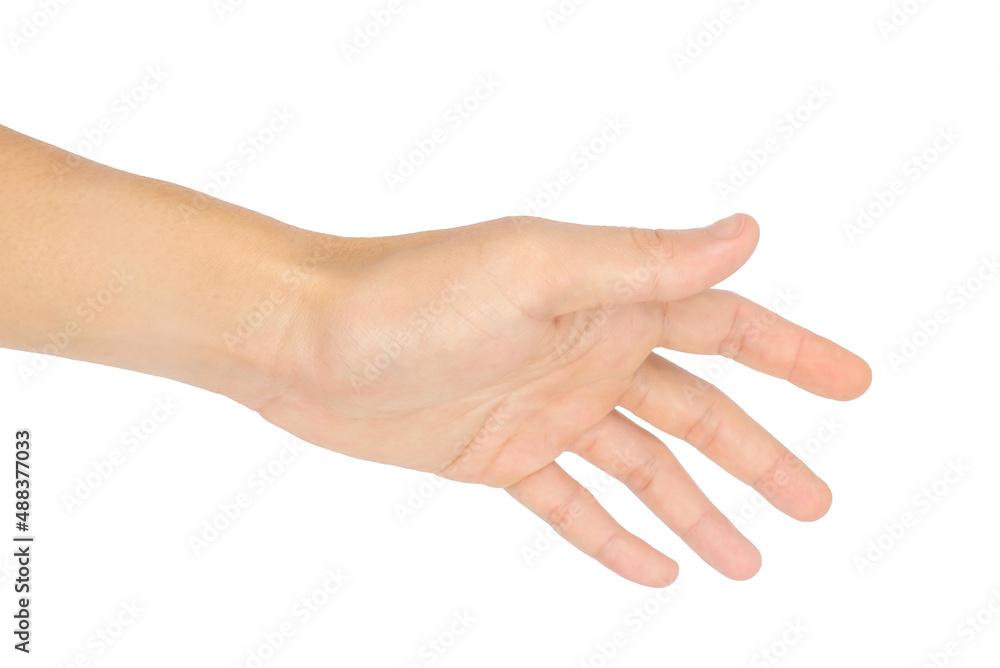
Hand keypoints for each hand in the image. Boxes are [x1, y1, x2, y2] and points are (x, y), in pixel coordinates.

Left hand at [251, 213, 871, 586]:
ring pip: (642, 467)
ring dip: (697, 510)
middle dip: (760, 456)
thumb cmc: (411, 295)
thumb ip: (643, 263)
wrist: (304, 343)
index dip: (792, 355)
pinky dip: (613, 535)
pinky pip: (571, 502)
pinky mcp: (499, 454)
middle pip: (696, 411)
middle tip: (814, 503)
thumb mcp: (538, 273)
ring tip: (748, 561)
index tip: (854, 384)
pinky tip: (655, 568)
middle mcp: (586, 351)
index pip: (724, 325)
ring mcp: (547, 407)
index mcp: (607, 299)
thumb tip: (745, 234)